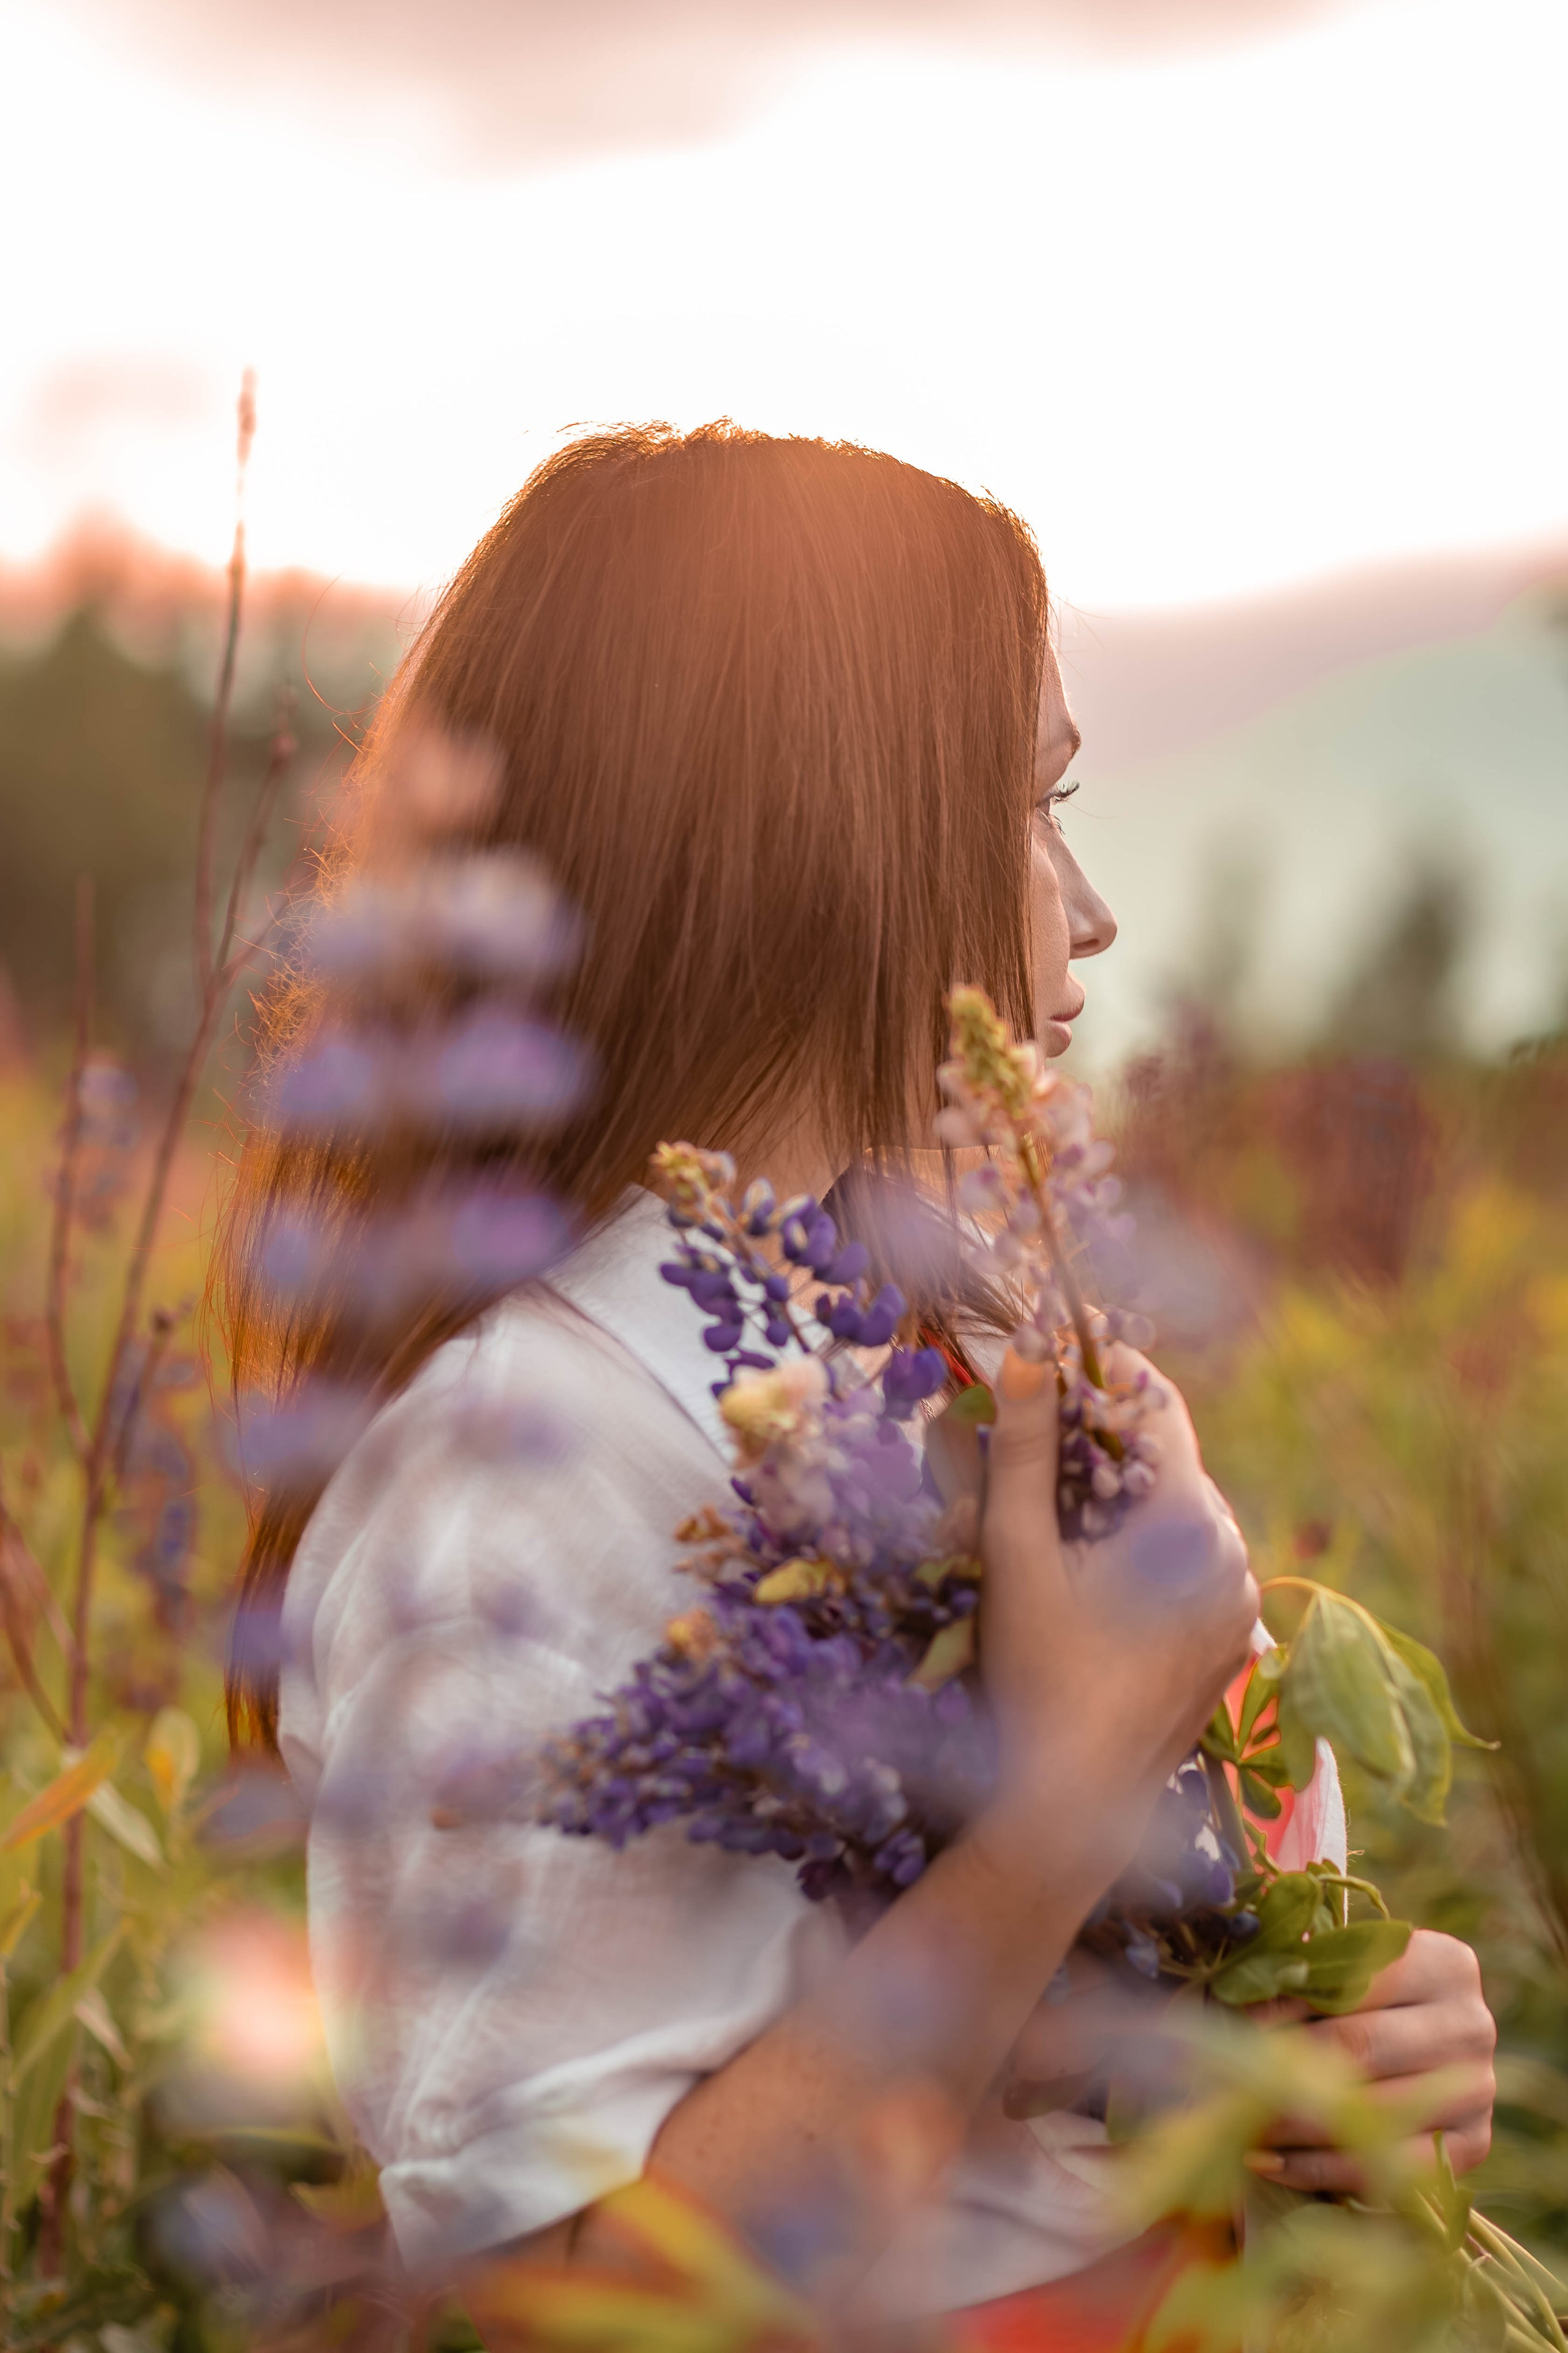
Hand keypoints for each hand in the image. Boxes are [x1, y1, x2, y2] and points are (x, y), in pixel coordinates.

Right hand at [976, 1344, 1257, 1846]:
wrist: (1072, 1810)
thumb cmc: (1035, 1676)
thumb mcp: (1016, 1553)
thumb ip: (1020, 1446)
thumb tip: (1022, 1347)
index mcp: (1194, 1523)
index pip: (1158, 1405)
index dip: (1103, 1369)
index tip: (1049, 1353)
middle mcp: (1236, 1555)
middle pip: (1168, 1460)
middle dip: (1101, 1438)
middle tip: (1030, 1438)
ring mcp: (1240, 1605)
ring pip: (1178, 1513)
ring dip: (1120, 1496)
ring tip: (1049, 1513)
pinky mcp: (1230, 1643)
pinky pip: (1189, 1565)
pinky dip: (1141, 1550)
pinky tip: (1086, 1575)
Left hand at [1246, 1930, 1496, 2191]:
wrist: (1417, 2041)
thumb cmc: (1359, 1994)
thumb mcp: (1338, 1968)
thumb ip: (1298, 1974)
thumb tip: (1228, 1995)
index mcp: (1445, 1963)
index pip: (1351, 1982)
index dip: (1283, 2004)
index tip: (1228, 2024)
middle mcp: (1472, 2024)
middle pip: (1362, 2048)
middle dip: (1281, 2066)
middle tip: (1218, 2081)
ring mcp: (1479, 2090)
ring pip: (1374, 2113)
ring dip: (1293, 2123)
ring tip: (1232, 2123)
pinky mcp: (1473, 2146)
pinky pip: (1389, 2169)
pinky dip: (1321, 2169)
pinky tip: (1266, 2162)